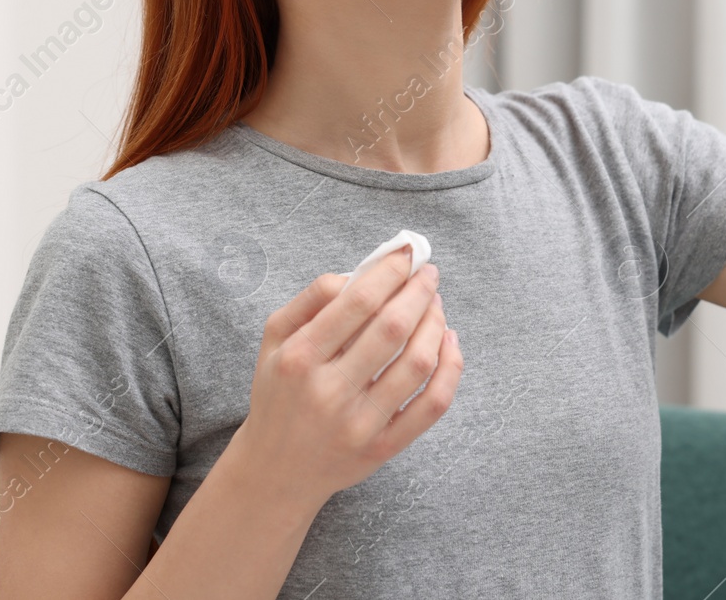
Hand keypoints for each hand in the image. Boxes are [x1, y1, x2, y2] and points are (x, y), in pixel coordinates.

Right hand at [234, 245, 460, 507]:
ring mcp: (359, 425)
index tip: (407, 255)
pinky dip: (450, 368)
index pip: (357, 303)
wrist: (275, 470)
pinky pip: (432, 406)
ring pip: (417, 364)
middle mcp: (329, 393)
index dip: (390, 272)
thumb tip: (359, 274)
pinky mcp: (383, 449)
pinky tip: (448, 342)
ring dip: (436, 324)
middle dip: (419, 292)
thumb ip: (311, 299)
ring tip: (436, 305)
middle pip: (392, 329)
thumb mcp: (275, 339)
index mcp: (300, 359)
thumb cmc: (279, 392)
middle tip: (428, 274)